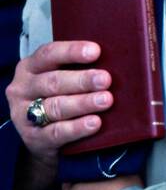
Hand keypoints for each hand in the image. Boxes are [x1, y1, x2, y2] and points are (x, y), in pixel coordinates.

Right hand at [6, 40, 111, 168]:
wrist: (42, 138)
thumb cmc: (59, 98)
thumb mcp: (63, 80)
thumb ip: (81, 69)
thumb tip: (118, 62)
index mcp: (30, 67)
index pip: (48, 54)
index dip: (72, 51)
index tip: (96, 51)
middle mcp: (23, 89)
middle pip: (53, 82)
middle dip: (82, 80)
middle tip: (106, 80)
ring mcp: (23, 114)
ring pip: (55, 107)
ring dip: (83, 103)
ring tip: (106, 100)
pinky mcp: (32, 138)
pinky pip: (56, 132)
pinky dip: (76, 128)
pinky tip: (94, 123)